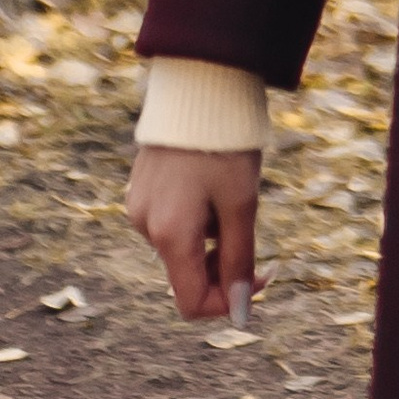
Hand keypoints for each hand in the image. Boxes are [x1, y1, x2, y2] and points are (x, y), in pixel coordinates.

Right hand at [125, 144, 262, 321]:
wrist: (198, 85)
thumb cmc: (224, 143)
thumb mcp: (242, 203)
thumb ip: (239, 260)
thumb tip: (239, 314)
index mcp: (169, 234)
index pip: (191, 301)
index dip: (227, 303)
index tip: (260, 278)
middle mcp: (145, 226)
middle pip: (186, 275)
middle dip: (223, 267)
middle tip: (254, 236)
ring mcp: (139, 207)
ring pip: (181, 247)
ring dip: (211, 239)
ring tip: (230, 194)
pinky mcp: (141, 190)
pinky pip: (171, 223)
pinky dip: (196, 220)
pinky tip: (211, 184)